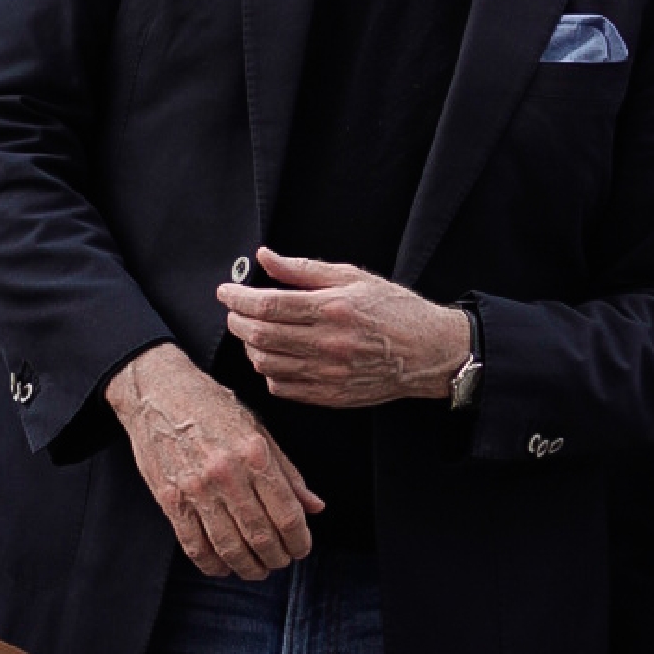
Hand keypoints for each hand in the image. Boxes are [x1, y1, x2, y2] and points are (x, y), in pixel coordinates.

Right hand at [107, 343, 323, 579]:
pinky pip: (193, 544)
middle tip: (281, 562)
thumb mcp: (259, 429)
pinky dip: (211, 564)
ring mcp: (196, 489)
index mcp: (255, 454)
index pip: (287, 514)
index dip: (299, 541)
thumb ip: (288, 472)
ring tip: (256, 570)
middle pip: (260, 535)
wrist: (158, 392)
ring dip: (247, 567)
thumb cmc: (214, 408)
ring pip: (228, 547)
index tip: (302, 549)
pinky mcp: (170, 499)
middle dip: (276, 558)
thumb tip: (315, 507)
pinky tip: (222, 567)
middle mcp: (227, 474)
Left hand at [217, 251, 471, 408]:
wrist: (428, 351)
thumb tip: (264, 257)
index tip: (225, 292)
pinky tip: (274, 356)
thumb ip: (303, 269)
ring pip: (266, 364)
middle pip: (261, 336)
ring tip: (252, 332)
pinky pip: (282, 388)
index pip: (268, 305)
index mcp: (333, 309)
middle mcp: (328, 344)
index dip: (238, 299)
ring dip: (250, 347)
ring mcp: (328, 374)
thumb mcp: (352, 277)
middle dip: (236, 322)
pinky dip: (268, 372)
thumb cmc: (394, 308)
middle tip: (233, 311)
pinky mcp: (330, 396)